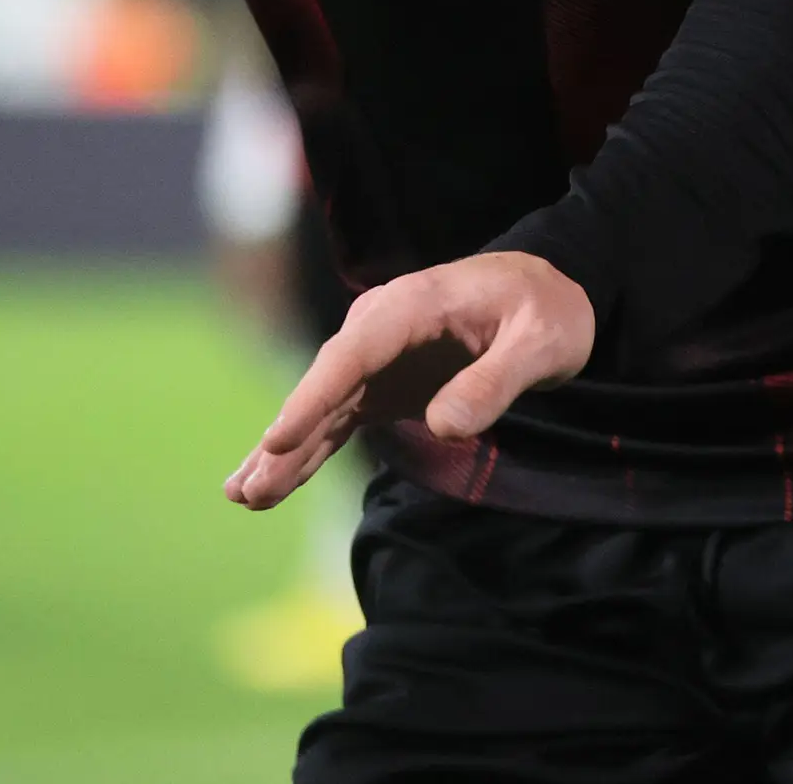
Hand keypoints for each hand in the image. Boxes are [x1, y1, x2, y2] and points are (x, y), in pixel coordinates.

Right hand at [223, 251, 592, 509]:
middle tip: (250, 489)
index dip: (314, 398)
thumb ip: (496, 380)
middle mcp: (381, 326)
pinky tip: (269, 487)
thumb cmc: (548, 312)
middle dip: (285, 437)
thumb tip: (445, 426)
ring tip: (243, 497)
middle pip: (324, 384)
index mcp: (414, 305)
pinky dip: (304, 452)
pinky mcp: (380, 385)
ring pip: (320, 408)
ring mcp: (375, 356)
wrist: (549, 295)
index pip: (354, 354)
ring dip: (284, 453)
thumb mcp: (542, 342)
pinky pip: (334, 420)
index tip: (279, 440)